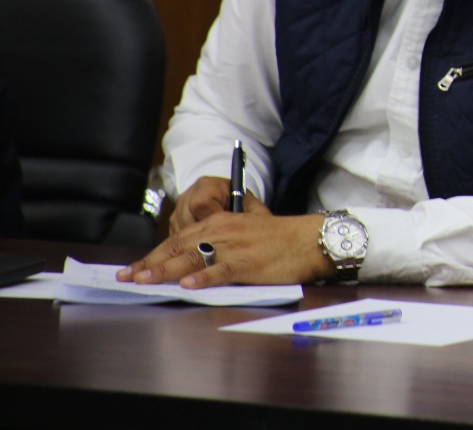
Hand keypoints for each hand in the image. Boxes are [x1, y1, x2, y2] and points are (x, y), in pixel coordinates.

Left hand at [118, 183, 333, 287]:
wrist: (309, 239)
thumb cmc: (279, 239)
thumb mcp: (245, 230)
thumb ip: (220, 239)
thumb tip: (194, 256)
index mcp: (220, 223)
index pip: (178, 240)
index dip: (153, 255)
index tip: (133, 268)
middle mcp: (223, 232)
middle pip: (179, 248)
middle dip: (150, 263)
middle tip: (127, 277)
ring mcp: (235, 247)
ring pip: (193, 258)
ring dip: (166, 270)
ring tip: (145, 280)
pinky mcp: (249, 263)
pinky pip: (222, 270)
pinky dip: (204, 278)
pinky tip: (188, 285)